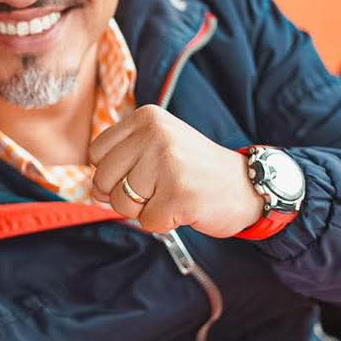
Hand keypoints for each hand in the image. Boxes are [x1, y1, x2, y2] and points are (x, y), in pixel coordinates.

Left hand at [89, 105, 263, 236]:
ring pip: (122, 203)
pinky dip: (164, 222)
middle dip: (125, 195)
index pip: (96, 153)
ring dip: (146, 209)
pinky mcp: (179, 194)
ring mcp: (168, 163)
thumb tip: (93, 192)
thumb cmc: (195, 170)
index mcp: (146, 118)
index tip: (141, 171)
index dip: (112, 172)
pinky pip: (147, 222)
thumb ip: (121, 162)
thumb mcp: (157, 147)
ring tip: (173, 194)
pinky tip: (185, 206)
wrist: (247, 185)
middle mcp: (155, 134)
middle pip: (103, 179)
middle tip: (159, 188)